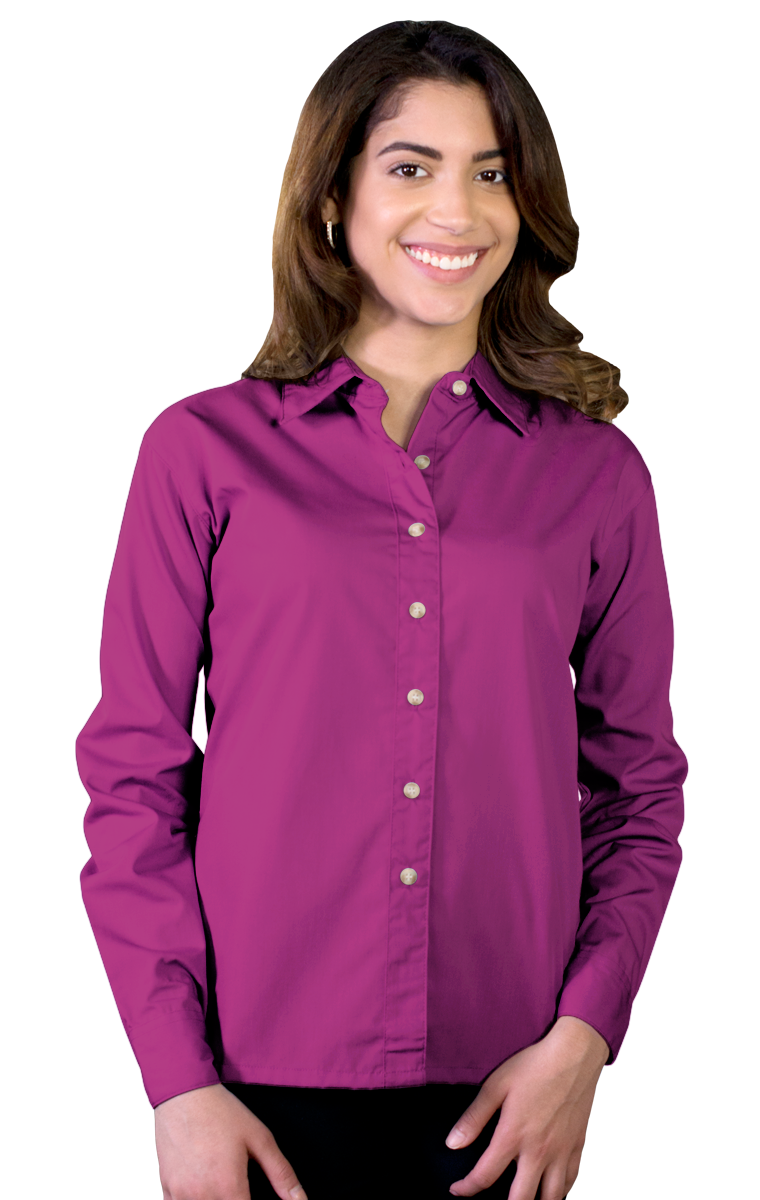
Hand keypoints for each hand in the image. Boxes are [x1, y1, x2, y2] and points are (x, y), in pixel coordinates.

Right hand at [154, 1082, 307, 1199]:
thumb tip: (299, 1199)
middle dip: (236, 1199)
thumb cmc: (219, 1111)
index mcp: (228, 1186)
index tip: (251, 1193)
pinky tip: (202, 1186)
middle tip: (238, 1186)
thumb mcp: (260, 1138)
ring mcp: (181, 1194)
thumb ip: (282, 1173)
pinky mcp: (167, 1189)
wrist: (183, 1093)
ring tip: (222, 1182)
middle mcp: (202, 1195)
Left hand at [444, 1017, 608, 1198]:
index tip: (459, 1190)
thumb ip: (474, 1117)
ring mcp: (561, 1152)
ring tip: (522, 1199)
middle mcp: (538, 1151)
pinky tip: (551, 1189)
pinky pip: (570, 1182)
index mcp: (514, 1135)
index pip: (485, 1176)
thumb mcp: (496, 1085)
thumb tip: (453, 1142)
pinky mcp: (577, 1147)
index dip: (467, 1188)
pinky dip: (560, 1192)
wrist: (574, 1055)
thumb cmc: (536, 1065)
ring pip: (551, 1199)